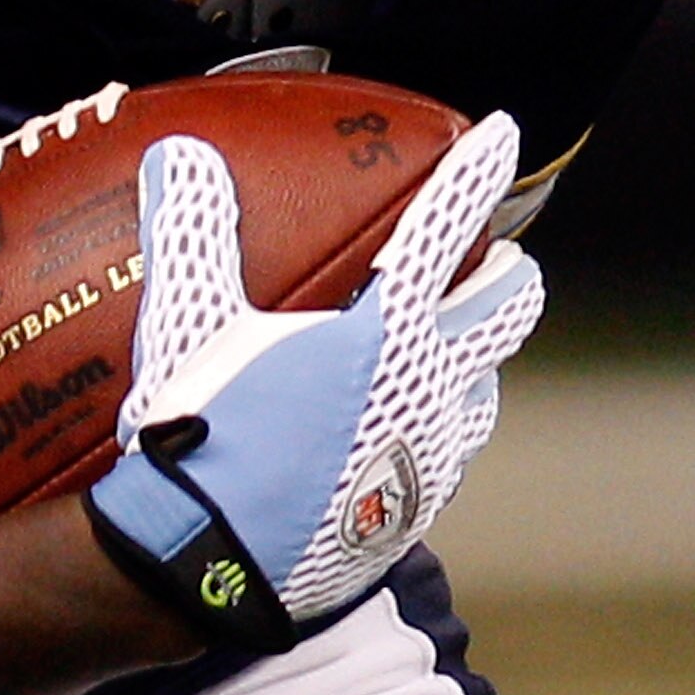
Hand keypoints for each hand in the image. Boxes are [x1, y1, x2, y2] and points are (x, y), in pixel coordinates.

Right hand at [85, 112, 543, 650]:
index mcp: (385, 327)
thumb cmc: (204, 435)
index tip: (500, 132)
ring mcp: (430, 455)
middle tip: (503, 260)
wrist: (214, 563)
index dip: (474, 171)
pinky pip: (447, 459)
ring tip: (458, 355)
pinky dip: (438, 430)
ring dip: (476, 363)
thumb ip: (193, 232)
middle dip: (512, 276)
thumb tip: (183, 152)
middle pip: (506, 311)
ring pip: (485, 391)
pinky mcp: (412, 513)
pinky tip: (410, 436)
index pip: (443, 226)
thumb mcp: (188, 326)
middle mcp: (429, 386)